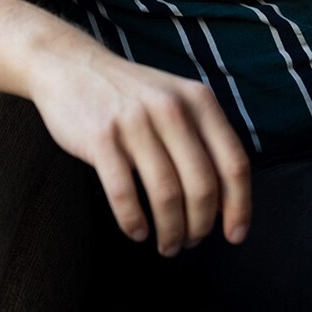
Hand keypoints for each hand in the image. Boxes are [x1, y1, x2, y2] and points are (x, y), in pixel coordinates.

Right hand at [29, 56, 251, 254]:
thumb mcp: (177, 100)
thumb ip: (203, 139)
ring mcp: (135, 122)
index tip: (235, 235)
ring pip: (166, 194)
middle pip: (202, 186)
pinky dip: (133, 221)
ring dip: (170, 230)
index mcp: (199, 102)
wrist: (72, 66)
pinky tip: (137, 232)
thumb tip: (225, 201)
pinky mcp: (101, 137)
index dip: (239, 206)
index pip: (234, 163)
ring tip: (167, 244)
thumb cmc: (131, 95)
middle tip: (191, 242)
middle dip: (200, 225)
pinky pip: (123, 192)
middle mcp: (172, 109)